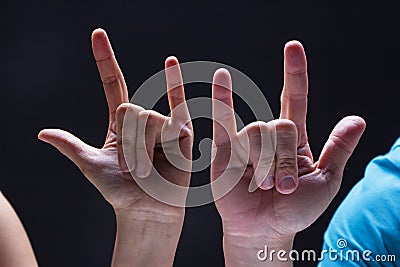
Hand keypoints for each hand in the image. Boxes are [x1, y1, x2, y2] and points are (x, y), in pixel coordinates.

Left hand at [38, 29, 192, 266]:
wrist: (145, 210)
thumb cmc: (120, 191)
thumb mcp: (91, 165)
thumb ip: (71, 145)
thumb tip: (42, 132)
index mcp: (120, 123)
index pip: (113, 83)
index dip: (105, 59)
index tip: (98, 35)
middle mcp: (142, 119)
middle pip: (128, 109)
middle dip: (126, 142)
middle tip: (131, 168)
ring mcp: (162, 123)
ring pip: (147, 117)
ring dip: (143, 149)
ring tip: (147, 169)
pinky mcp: (181, 132)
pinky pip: (178, 105)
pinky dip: (175, 84)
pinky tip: (170, 63)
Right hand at [211, 41, 365, 265]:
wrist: (265, 230)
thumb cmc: (294, 210)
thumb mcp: (327, 182)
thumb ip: (338, 150)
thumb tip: (357, 119)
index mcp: (293, 140)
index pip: (293, 98)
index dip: (294, 73)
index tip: (292, 48)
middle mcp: (269, 137)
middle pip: (280, 124)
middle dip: (284, 158)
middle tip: (283, 187)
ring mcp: (246, 142)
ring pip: (257, 131)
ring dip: (264, 163)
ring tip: (263, 186)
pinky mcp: (225, 151)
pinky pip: (223, 122)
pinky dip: (222, 99)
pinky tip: (222, 79)